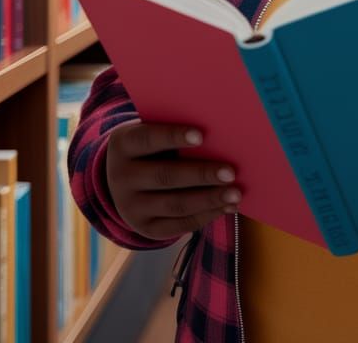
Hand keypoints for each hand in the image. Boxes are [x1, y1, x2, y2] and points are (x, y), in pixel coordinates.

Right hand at [105, 121, 240, 240]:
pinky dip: (205, 216)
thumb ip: (178, 129)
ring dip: (209, 199)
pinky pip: (178, 226)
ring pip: (175, 204)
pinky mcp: (145, 228)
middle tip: (231, 172)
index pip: (147, 138)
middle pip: (165, 176)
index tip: (202, 135)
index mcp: (123, 144)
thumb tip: (221, 133)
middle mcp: (121, 178)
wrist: (126, 178)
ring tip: (236, 194)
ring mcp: (130, 207)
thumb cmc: (155, 145)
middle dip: (201, 175)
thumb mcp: (155, 131)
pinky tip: (226, 207)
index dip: (173, 136)